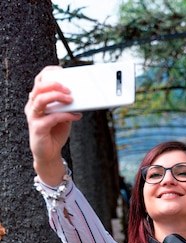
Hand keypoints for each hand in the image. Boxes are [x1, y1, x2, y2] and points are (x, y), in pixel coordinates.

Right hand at [25, 66, 81, 184]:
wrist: (49, 153)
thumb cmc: (55, 133)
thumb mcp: (63, 116)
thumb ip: (66, 106)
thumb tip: (78, 95)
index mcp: (37, 100)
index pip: (39, 81)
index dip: (49, 73)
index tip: (61, 71)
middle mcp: (32, 106)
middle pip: (39, 87)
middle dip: (55, 84)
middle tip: (69, 89)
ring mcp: (33, 117)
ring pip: (41, 99)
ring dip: (57, 97)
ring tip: (71, 100)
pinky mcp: (37, 128)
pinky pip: (51, 117)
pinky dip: (65, 115)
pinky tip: (76, 116)